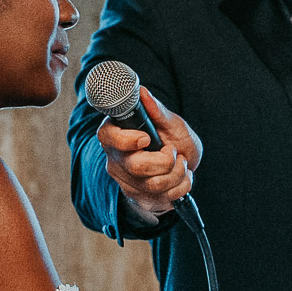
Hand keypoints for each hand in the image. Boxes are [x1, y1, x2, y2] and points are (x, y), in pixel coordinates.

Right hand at [95, 88, 202, 216]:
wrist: (183, 165)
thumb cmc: (173, 139)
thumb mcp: (170, 123)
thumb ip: (157, 111)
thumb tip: (142, 92)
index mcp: (116, 134)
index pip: (108, 138)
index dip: (127, 140)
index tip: (146, 138)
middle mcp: (116, 159)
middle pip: (137, 166)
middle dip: (166, 160)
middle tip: (173, 152)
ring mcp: (126, 181)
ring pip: (153, 185)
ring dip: (178, 173)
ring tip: (181, 163)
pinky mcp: (139, 197)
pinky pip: (164, 198)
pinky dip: (182, 187)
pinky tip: (181, 177)